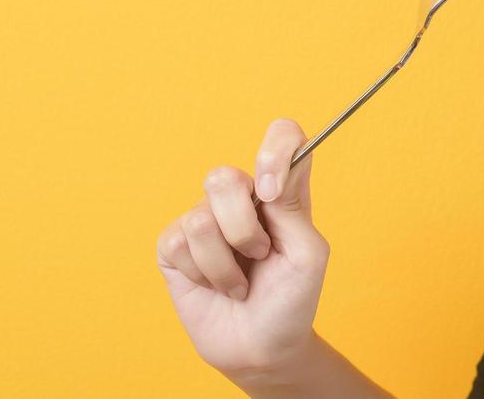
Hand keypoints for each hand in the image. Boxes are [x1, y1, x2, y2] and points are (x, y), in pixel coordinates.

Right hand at [155, 118, 330, 378]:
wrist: (262, 348)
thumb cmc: (292, 299)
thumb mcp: (308, 254)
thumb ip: (292, 208)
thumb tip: (269, 174)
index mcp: (282, 191)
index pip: (282, 136)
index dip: (275, 149)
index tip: (271, 192)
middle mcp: (243, 198)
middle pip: (224, 177)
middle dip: (242, 228)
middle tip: (260, 254)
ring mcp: (205, 219)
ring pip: (201, 219)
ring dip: (225, 264)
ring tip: (240, 282)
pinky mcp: (175, 247)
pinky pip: (177, 244)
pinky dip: (203, 274)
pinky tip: (216, 286)